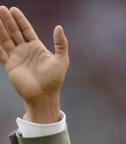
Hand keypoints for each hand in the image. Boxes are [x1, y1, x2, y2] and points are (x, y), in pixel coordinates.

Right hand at [0, 6, 68, 121]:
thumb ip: (61, 44)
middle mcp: (25, 51)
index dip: (20, 20)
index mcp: (36, 48)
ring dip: (0, 28)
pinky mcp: (9, 65)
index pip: (26, 30)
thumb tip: (58, 27)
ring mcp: (16, 57)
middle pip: (14, 32)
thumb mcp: (61, 60)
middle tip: (1, 8)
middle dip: (7, 20)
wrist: (44, 95)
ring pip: (5, 39)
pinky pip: (0, 52)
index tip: (14, 10)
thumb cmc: (54, 80)